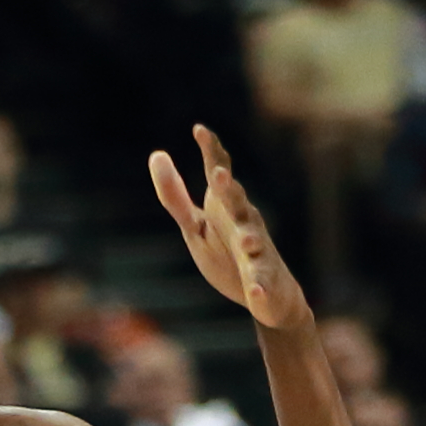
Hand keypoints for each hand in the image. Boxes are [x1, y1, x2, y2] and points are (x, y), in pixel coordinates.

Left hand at [151, 123, 305, 327]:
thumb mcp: (195, 225)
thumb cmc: (228, 252)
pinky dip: (259, 288)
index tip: (199, 130)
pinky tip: (256, 293)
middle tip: (219, 177)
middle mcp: (246, 223)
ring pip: (256, 243)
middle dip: (230, 191)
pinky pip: (262, 284)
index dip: (211, 152)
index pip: (219, 174)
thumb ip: (175, 197)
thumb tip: (157, 154)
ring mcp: (259, 252)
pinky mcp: (265, 281)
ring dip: (252, 240)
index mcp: (226, 207)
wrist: (268, 294)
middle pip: (237, 203)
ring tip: (247, 241)